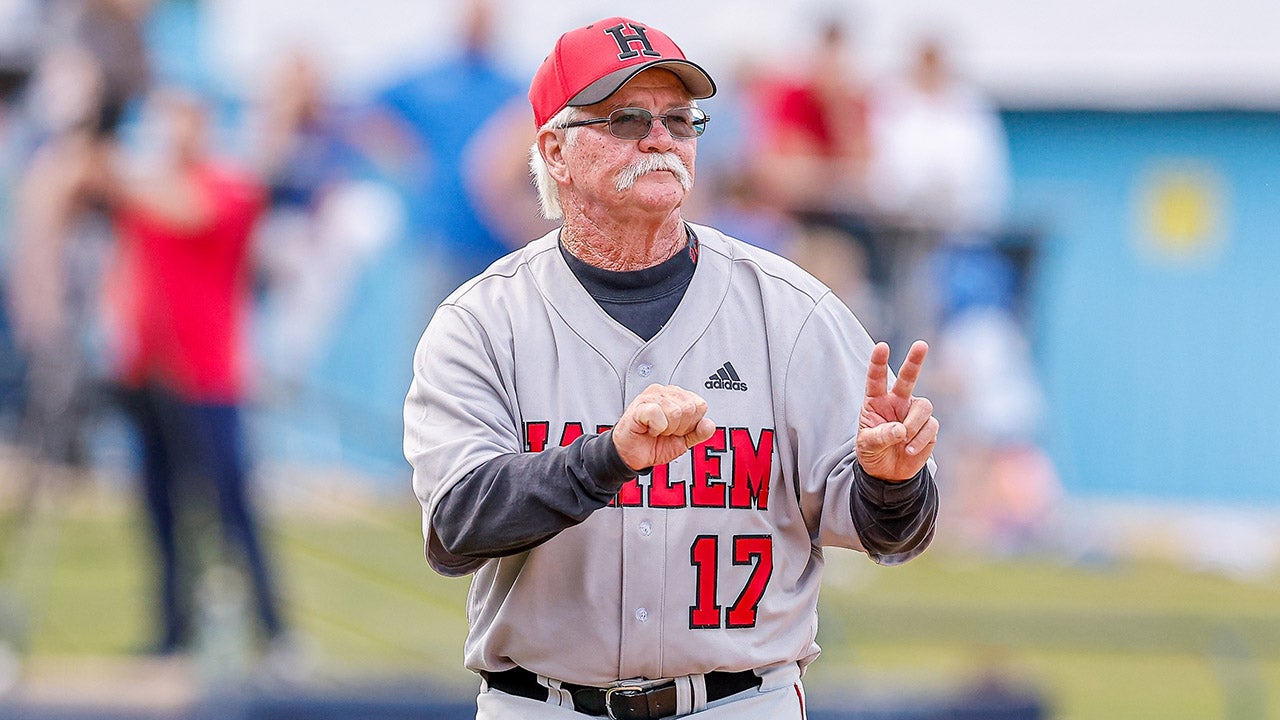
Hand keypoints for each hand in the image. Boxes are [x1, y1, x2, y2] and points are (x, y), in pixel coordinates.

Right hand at [613, 384, 715, 470]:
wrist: (632, 456)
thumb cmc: (654, 444)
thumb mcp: (683, 442)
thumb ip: (698, 433)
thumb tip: (709, 425)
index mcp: (679, 397)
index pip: (700, 405)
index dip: (691, 424)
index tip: (677, 431)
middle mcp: (666, 392)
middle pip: (690, 408)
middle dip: (680, 428)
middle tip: (666, 431)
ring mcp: (652, 396)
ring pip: (675, 412)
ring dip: (667, 429)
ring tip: (657, 430)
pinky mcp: (640, 405)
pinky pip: (658, 414)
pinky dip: (656, 428)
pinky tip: (649, 429)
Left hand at [857, 340, 938, 480]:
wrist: (888, 473)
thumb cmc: (872, 453)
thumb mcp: (867, 446)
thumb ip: (880, 436)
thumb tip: (900, 430)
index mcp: (876, 401)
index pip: (876, 378)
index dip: (878, 362)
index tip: (882, 346)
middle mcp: (897, 402)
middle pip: (908, 377)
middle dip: (915, 361)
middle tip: (921, 344)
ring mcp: (914, 413)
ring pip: (923, 406)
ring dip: (913, 425)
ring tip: (903, 441)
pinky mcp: (929, 427)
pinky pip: (930, 426)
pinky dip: (920, 439)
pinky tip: (909, 450)